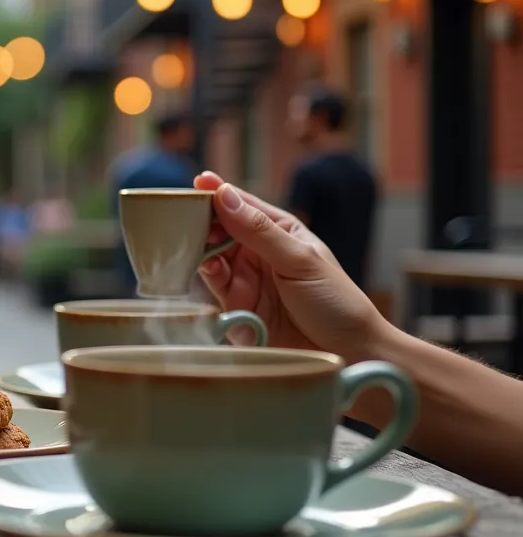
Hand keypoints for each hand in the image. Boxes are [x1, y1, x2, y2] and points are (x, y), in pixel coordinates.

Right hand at [194, 172, 389, 361]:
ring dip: (201, 248)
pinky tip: (209, 268)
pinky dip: (207, 275)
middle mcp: (259, 253)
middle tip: (188, 217)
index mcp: (280, 232)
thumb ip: (259, 231)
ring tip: (194, 242)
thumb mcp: (300, 260)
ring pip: (212, 257)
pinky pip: (214, 286)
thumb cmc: (336, 302)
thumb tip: (224, 197)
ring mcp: (247, 280)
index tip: (198, 183)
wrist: (348, 354)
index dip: (220, 193)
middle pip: (221, 230)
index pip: (244, 206)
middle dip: (204, 222)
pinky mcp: (236, 308)